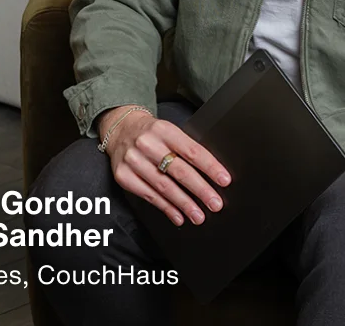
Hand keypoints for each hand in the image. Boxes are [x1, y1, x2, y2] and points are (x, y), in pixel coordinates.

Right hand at [101, 107, 231, 226]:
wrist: (121, 129)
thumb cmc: (152, 133)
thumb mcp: (169, 131)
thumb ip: (186, 147)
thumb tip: (211, 172)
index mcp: (165, 130)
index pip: (192, 151)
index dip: (210, 167)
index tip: (224, 180)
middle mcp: (148, 144)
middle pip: (180, 171)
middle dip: (200, 190)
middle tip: (215, 204)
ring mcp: (134, 161)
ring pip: (164, 187)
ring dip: (184, 204)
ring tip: (198, 215)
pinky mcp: (124, 176)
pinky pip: (149, 196)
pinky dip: (166, 208)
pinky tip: (178, 216)